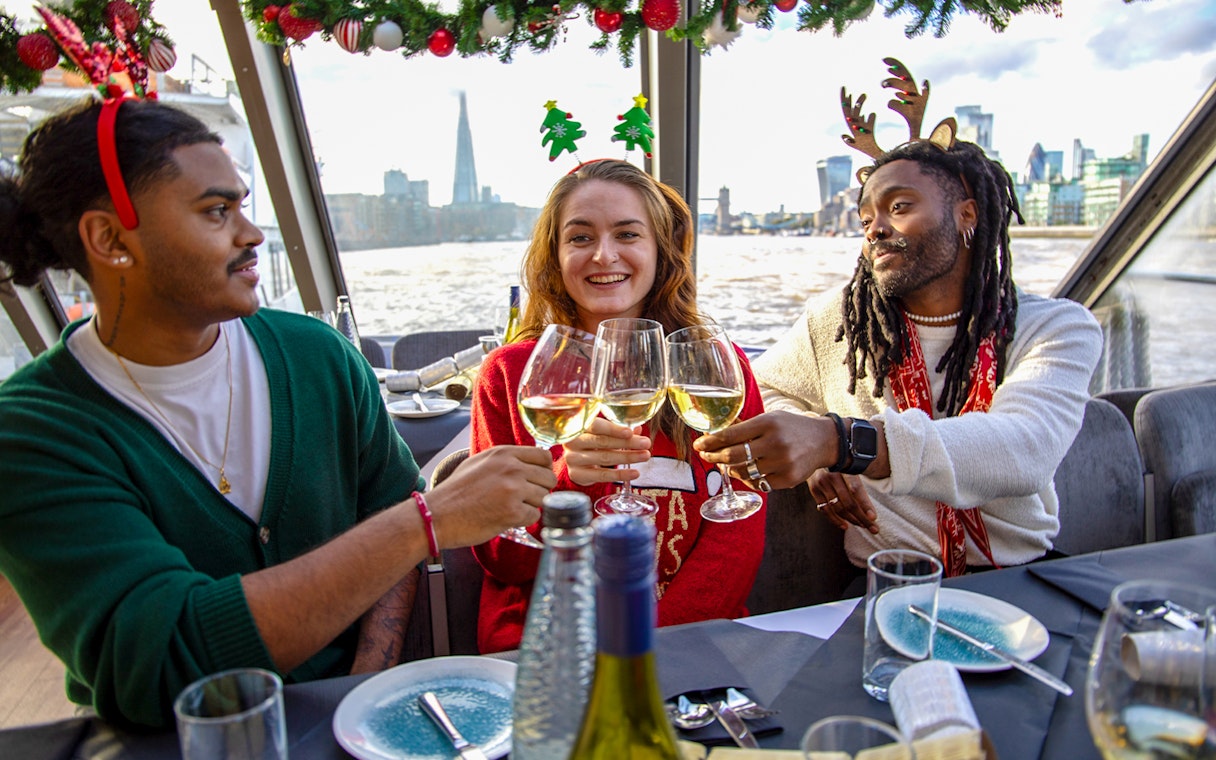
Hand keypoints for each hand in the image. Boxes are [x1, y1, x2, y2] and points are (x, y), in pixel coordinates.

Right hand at [425, 445, 556, 547]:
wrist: (437, 516)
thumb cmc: (455, 492)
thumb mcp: (479, 463)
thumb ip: (505, 460)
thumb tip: (530, 463)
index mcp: (504, 453)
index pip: (544, 456)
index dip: (543, 470)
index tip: (536, 480)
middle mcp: (511, 468)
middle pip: (548, 478)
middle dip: (539, 490)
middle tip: (523, 499)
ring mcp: (513, 490)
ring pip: (544, 498)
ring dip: (531, 506)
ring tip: (510, 508)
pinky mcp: (512, 512)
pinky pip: (534, 516)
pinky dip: (523, 520)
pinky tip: (506, 518)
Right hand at [563, 417, 651, 486]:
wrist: (573, 462)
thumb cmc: (590, 442)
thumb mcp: (601, 433)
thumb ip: (618, 430)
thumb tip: (637, 429)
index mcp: (578, 426)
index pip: (595, 425)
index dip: (613, 429)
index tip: (630, 432)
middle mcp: (573, 442)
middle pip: (602, 441)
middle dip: (627, 442)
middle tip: (646, 443)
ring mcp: (573, 459)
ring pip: (604, 458)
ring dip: (627, 457)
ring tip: (645, 456)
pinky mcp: (577, 474)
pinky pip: (602, 475)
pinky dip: (621, 474)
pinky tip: (634, 473)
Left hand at [693, 410, 836, 489]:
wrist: (824, 441)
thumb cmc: (791, 427)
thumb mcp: (770, 418)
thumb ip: (746, 427)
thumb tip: (715, 435)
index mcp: (768, 423)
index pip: (730, 435)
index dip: (710, 442)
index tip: (699, 445)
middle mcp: (775, 443)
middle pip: (733, 456)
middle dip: (714, 458)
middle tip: (705, 456)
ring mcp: (782, 463)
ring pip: (743, 473)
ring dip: (730, 469)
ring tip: (725, 464)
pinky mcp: (788, 480)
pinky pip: (758, 483)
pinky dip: (748, 478)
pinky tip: (746, 471)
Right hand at [809, 469, 878, 532]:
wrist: (814, 452)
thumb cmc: (839, 462)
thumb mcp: (850, 466)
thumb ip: (857, 485)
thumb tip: (870, 513)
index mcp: (844, 467)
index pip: (856, 489)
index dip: (865, 504)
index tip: (873, 517)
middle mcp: (832, 475)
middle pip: (848, 503)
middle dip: (862, 518)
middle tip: (873, 528)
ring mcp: (821, 483)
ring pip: (837, 508)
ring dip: (852, 520)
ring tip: (863, 526)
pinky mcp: (814, 489)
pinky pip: (825, 510)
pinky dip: (835, 520)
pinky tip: (845, 525)